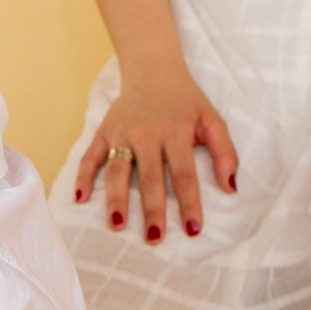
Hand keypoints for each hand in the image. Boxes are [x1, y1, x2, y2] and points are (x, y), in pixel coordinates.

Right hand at [71, 58, 236, 243]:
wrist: (153, 71)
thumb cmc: (186, 102)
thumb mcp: (212, 120)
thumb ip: (225, 152)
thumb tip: (231, 188)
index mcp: (175, 133)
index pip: (184, 175)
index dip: (189, 203)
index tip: (192, 230)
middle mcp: (147, 134)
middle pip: (149, 178)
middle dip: (152, 210)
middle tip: (154, 238)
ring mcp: (121, 133)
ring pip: (117, 170)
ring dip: (116, 199)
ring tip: (117, 225)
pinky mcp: (103, 132)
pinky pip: (90, 156)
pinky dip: (83, 176)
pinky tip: (79, 198)